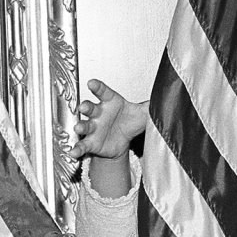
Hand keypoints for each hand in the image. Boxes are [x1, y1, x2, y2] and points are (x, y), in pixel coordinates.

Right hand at [70, 80, 145, 196]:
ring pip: (84, 125)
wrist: (122, 141)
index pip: (103, 92)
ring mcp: (92, 128)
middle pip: (90, 108)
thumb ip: (149, 107)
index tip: (92, 83)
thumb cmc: (128, 122)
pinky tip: (72, 152)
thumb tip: (164, 98)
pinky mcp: (90, 143)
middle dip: (85, 107)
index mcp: (109, 102)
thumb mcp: (140, 114)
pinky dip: (76, 149)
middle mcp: (98, 113)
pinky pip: (82, 145)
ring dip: (80, 126)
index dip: (97, 87)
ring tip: (78, 128)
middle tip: (83, 107)